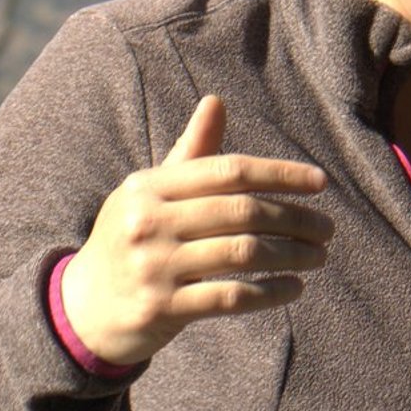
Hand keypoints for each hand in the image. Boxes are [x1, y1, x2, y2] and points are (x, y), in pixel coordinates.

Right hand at [59, 96, 331, 367]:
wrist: (82, 309)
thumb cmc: (131, 239)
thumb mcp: (150, 193)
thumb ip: (189, 153)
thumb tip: (217, 101)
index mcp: (148, 185)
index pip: (229, 171)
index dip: (280, 174)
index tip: (320, 183)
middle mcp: (147, 221)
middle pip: (241, 212)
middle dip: (295, 219)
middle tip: (327, 229)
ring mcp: (153, 266)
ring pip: (242, 254)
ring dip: (292, 255)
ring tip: (319, 256)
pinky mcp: (161, 307)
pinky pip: (231, 297)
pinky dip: (270, 292)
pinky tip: (295, 287)